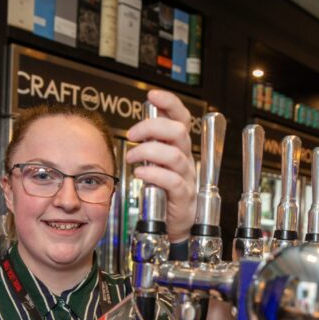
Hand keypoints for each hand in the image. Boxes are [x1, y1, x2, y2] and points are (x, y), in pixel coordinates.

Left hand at [126, 89, 196, 241]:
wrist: (172, 224)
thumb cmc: (163, 192)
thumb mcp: (156, 163)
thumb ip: (151, 145)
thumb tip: (139, 125)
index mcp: (179, 148)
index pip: (182, 118)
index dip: (170, 103)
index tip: (153, 96)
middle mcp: (186, 159)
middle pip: (178, 132)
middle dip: (152, 127)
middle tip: (132, 134)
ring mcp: (187, 177)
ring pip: (175, 155)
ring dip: (148, 151)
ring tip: (131, 157)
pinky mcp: (183, 196)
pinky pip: (172, 180)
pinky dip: (154, 174)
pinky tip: (140, 173)